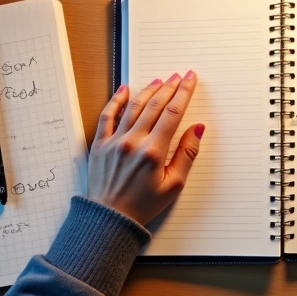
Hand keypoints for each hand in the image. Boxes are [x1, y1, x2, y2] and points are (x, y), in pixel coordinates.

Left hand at [88, 71, 203, 225]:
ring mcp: (114, 141)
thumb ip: (187, 155)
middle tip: (178, 76)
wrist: (109, 219)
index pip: (172, 113)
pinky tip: (124, 90)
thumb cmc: (142, 206)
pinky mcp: (100, 145)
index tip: (189, 80)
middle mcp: (133, 141)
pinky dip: (115, 101)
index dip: (183, 93)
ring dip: (148, 91)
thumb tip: (196, 129)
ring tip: (158, 80)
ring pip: (133, 107)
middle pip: (155, 106)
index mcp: (153, 151)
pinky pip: (107, 116)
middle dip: (169, 87)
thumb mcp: (174, 185)